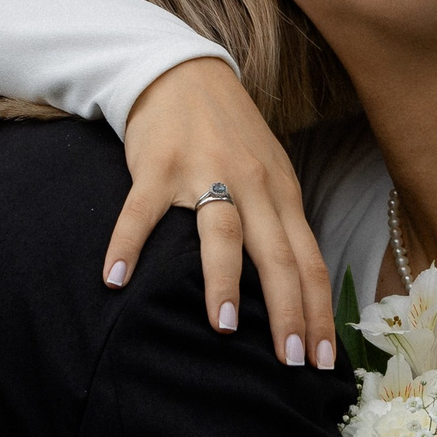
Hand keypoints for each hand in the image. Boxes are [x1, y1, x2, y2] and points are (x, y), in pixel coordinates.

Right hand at [108, 57, 335, 369]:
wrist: (184, 75)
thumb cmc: (232, 139)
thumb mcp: (271, 177)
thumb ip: (281, 227)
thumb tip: (299, 296)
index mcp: (283, 194)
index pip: (309, 262)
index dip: (317, 312)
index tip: (321, 361)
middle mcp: (252, 185)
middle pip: (277, 255)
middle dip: (287, 312)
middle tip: (289, 362)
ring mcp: (204, 173)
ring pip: (222, 232)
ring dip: (225, 282)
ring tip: (225, 328)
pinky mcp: (158, 166)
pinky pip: (142, 212)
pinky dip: (127, 245)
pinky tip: (116, 280)